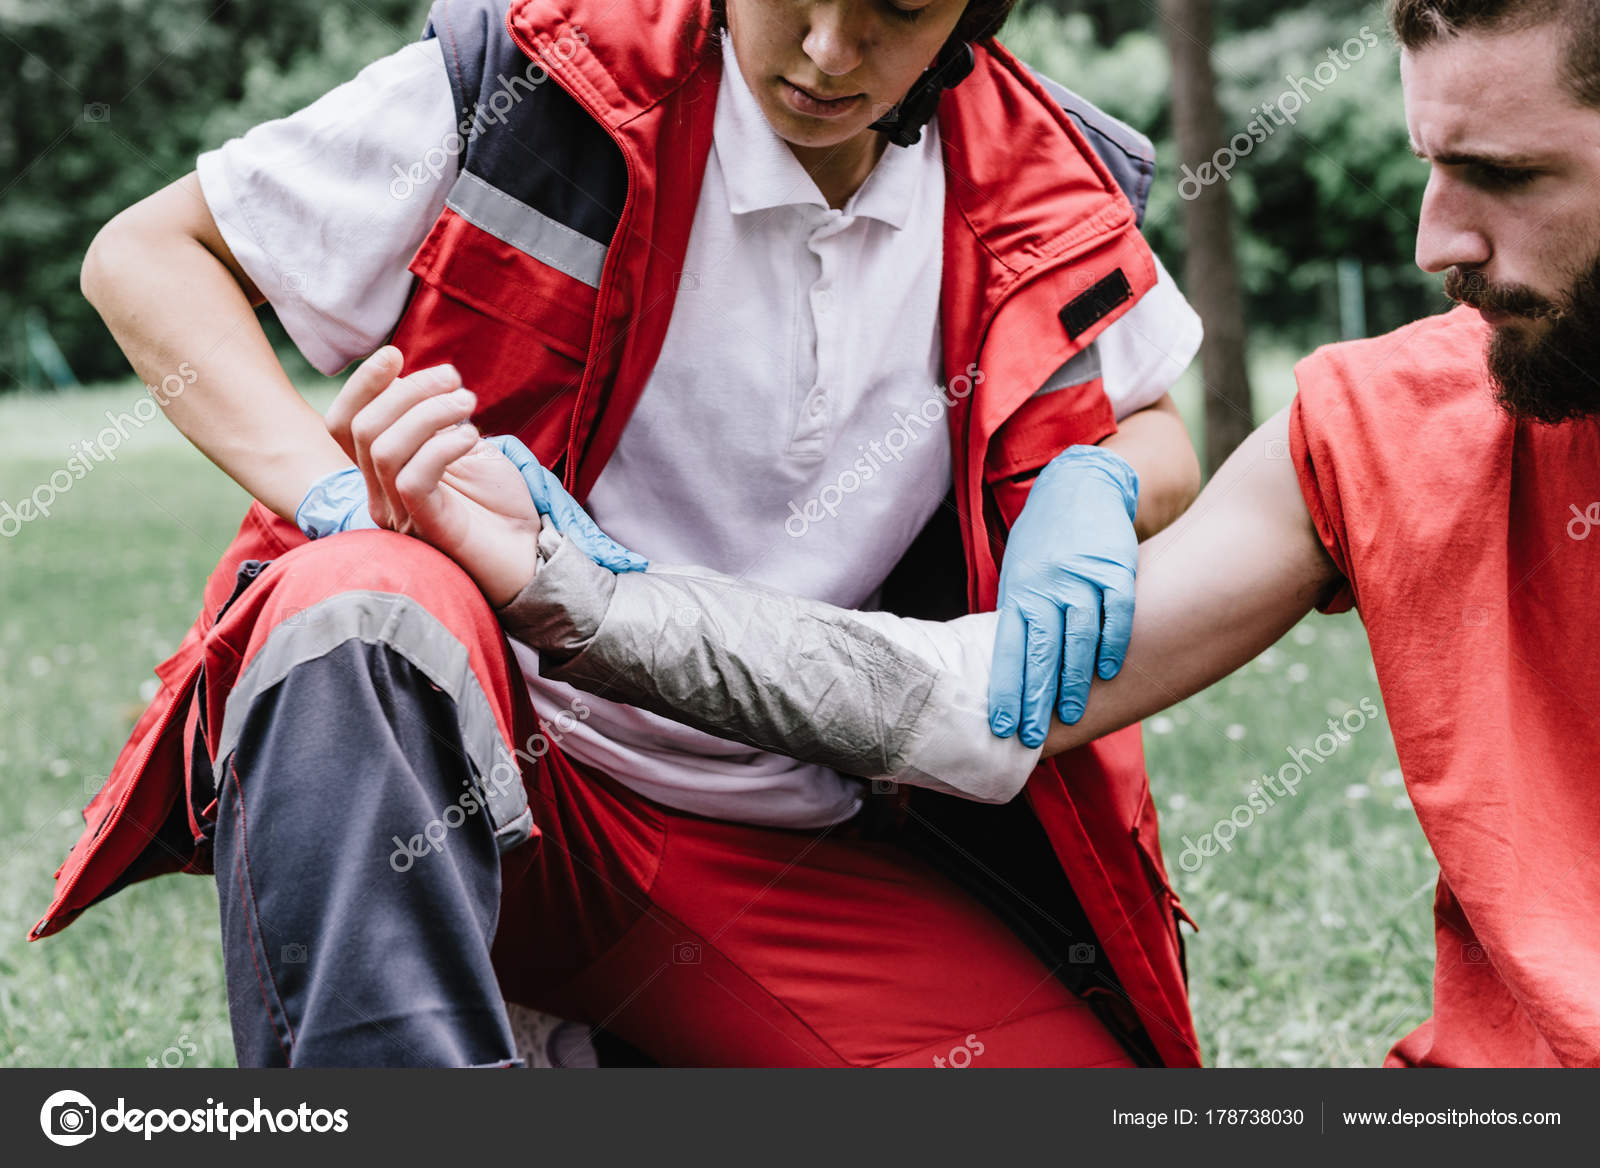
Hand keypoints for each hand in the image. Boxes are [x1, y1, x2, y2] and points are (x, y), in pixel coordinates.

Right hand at [322, 348, 640, 604]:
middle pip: (363, 428)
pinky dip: (442, 446)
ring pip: (383, 447)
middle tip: (456, 380)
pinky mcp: (424, 528)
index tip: (396, 354)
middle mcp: (380, 494)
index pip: (343, 424)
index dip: (362, 384)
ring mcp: (399, 514)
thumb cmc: (499, 503)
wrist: (532, 553)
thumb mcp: (465, 446)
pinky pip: (412, 478)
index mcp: (383, 471)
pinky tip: (473, 437)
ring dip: (429, 412)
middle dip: (409, 390)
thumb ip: (437, 418)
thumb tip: (425, 377)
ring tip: (470, 403)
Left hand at [988, 445, 1139, 746]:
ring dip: (1073, 679)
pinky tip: (1109, 672)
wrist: (1080, 484)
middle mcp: (1045, 586)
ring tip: (1071, 713)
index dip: (1005, 689)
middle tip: (1033, 736)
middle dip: (1034, 697)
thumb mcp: (1021, 573)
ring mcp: (1080, 577)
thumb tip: (1013, 666)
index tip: (1002, 725)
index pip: (1007, 649)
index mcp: (1018, 592)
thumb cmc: (1046, 540)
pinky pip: (1115, 613)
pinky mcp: (1113, 568)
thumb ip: (1020, 616)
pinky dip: (1112, 644)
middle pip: (1039, 650)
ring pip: (1076, 637)